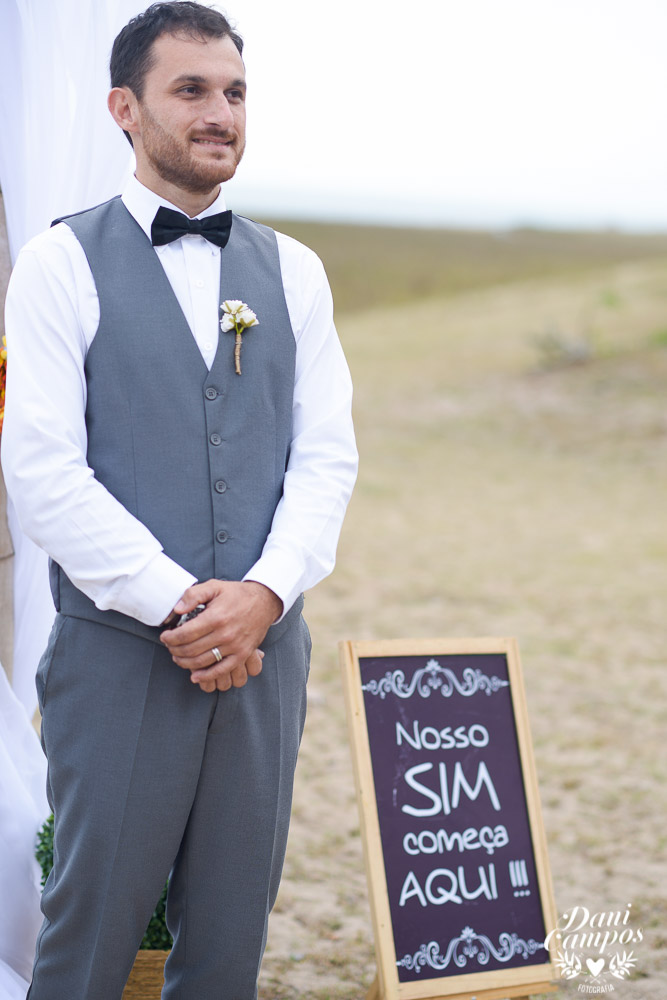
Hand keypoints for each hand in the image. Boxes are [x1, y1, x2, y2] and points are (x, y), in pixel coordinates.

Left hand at [160, 580, 281, 692]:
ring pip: (202, 661)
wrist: (264, 602)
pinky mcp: (242, 654)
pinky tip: (194, 676)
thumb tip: (177, 609)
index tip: (164, 636)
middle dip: (174, 650)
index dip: (170, 638)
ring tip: (177, 657)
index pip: (185, 634)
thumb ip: (193, 595)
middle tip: (169, 646)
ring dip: (185, 662)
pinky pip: (221, 670)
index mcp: (216, 617)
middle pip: (191, 649)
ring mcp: (234, 646)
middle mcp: (225, 634)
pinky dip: (206, 676)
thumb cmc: (237, 594)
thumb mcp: (214, 586)